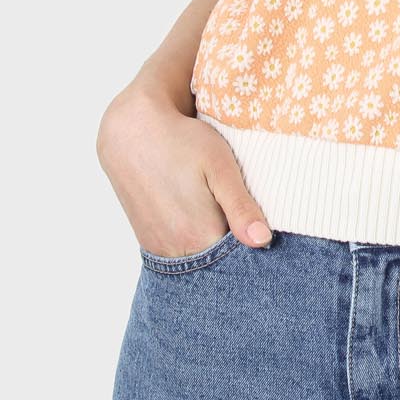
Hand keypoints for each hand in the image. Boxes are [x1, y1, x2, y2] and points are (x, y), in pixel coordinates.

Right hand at [97, 87, 273, 257]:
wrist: (132, 133)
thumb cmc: (181, 143)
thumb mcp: (220, 166)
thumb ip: (240, 206)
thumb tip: (263, 241)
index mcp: (200, 237)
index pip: (239, 261)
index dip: (255, 246)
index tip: (266, 231)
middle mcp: (177, 252)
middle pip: (218, 265)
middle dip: (236, 250)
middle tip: (244, 218)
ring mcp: (160, 249)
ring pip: (199, 260)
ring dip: (215, 246)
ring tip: (223, 214)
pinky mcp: (150, 242)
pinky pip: (180, 254)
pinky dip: (195, 244)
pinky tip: (202, 218)